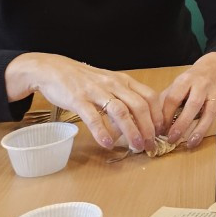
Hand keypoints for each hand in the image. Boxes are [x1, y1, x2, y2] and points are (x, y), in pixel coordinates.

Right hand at [5, 53, 161, 150]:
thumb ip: (124, 98)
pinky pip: (94, 117)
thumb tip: (140, 121)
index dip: (158, 115)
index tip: (161, 131)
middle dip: (148, 127)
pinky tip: (107, 144)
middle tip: (150, 144)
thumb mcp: (109, 83)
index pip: (150, 96)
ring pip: (120, 112)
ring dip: (131, 131)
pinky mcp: (78, 99)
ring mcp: (96, 91)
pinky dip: (102, 132)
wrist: (54, 69)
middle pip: (139, 106)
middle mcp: (113, 84)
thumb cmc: (84, 80)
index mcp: (124, 81)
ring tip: (136, 147)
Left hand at [157, 52, 215, 146]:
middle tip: (172, 138)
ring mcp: (215, 93)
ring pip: (210, 111)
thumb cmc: (192, 79)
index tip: (159, 129)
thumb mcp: (178, 83)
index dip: (165, 114)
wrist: (215, 66)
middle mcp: (202, 85)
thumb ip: (166, 99)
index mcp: (186, 80)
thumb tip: (153, 122)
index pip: (174, 97)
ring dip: (200, 129)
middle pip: (193, 104)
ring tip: (191, 143)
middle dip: (182, 123)